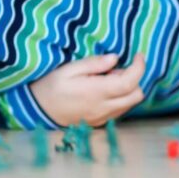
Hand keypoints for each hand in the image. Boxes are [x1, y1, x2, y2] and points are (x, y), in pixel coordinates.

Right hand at [29, 53, 145, 126]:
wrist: (38, 110)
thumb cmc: (51, 86)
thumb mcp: (68, 69)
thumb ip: (93, 64)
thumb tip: (115, 58)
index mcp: (96, 92)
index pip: (130, 82)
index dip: (139, 67)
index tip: (139, 55)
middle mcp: (104, 107)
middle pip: (136, 95)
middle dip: (135, 78)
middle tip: (116, 68)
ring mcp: (103, 117)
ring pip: (130, 104)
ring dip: (128, 89)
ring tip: (107, 79)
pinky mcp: (100, 122)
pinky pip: (120, 110)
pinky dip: (121, 98)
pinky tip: (105, 91)